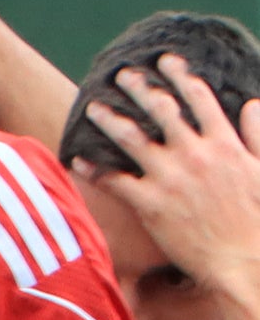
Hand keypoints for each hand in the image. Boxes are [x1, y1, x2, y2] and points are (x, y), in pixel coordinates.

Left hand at [89, 57, 259, 303]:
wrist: (244, 259)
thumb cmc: (257, 217)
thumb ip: (257, 134)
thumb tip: (252, 105)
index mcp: (224, 142)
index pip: (199, 97)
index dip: (180, 75)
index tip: (166, 61)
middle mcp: (195, 153)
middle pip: (161, 109)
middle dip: (139, 87)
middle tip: (122, 74)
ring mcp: (170, 177)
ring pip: (131, 139)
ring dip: (109, 120)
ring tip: (93, 107)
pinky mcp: (151, 204)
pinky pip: (115, 181)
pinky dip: (94, 168)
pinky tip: (78, 158)